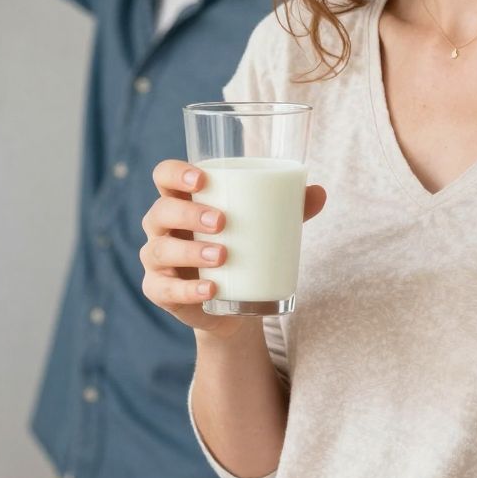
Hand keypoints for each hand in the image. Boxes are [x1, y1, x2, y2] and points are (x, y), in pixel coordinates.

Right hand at [141, 160, 324, 332]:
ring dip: (190, 251)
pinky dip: (188, 290)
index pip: (164, 176)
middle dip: (189, 213)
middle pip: (161, 211)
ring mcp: (156, 260)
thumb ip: (288, 209)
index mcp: (181, 201)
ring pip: (160, 250)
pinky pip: (166, 289)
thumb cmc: (241, 251)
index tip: (203, 178)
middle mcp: (161, 228)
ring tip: (222, 255)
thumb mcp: (263, 228)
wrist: (234, 304)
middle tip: (222, 221)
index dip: (175, 173)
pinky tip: (210, 290)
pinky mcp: (159, 291)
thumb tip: (319, 192)